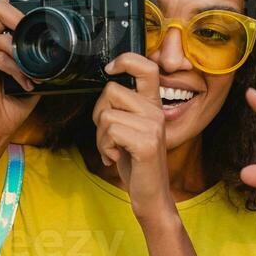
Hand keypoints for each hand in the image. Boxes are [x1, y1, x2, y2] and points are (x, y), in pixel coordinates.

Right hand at [0, 0, 49, 139]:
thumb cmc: (10, 105)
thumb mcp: (34, 77)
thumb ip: (41, 60)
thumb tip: (65, 50)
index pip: (10, 6)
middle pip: (0, 6)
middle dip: (21, 15)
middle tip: (36, 31)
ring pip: (2, 35)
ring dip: (24, 56)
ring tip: (35, 75)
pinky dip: (16, 69)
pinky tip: (25, 83)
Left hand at [92, 53, 171, 221]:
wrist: (151, 196)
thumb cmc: (136, 164)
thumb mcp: (129, 131)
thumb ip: (122, 109)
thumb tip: (104, 91)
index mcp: (153, 106)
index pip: (147, 67)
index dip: (126, 60)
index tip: (110, 68)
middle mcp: (156, 112)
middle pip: (110, 92)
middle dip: (98, 115)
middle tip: (108, 137)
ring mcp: (153, 127)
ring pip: (107, 115)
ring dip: (100, 137)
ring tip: (112, 149)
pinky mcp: (146, 143)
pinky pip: (111, 132)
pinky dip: (105, 147)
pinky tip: (115, 158)